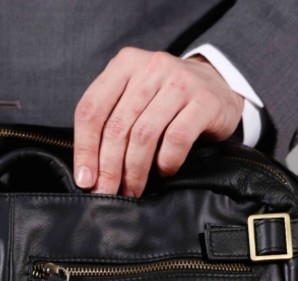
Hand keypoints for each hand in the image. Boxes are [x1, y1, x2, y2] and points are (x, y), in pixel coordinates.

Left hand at [73, 47, 243, 196]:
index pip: (91, 110)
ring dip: (134, 170)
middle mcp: (149, 67)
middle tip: (106, 193)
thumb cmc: (164, 99)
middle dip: (109, 168)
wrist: (218, 85)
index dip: (84, 149)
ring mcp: (179, 81)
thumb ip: (108, 122)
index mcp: (123, 65)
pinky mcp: (204, 100)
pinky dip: (166, 161)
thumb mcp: (132, 98)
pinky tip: (164, 170)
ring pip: (144, 135)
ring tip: (132, 189)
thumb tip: (87, 174)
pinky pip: (176, 139)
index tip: (85, 180)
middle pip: (117, 127)